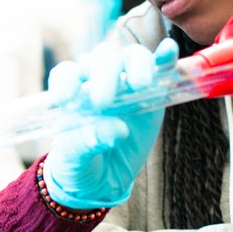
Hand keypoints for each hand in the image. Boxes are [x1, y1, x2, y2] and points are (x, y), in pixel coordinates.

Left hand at [42, 39, 177, 208]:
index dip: (65, 81)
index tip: (64, 101)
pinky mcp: (153, 94)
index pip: (66, 73)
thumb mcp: (74, 160)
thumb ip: (87, 142)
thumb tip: (118, 129)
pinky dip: (164, 57)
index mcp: (72, 92)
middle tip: (103, 102)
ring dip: (136, 64)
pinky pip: (159, 68)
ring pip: (130, 57)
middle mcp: (98, 81)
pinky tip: (169, 50)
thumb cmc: (79, 164)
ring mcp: (127, 85)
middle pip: (102, 58)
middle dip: (104, 74)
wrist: (101, 181)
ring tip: (139, 84)